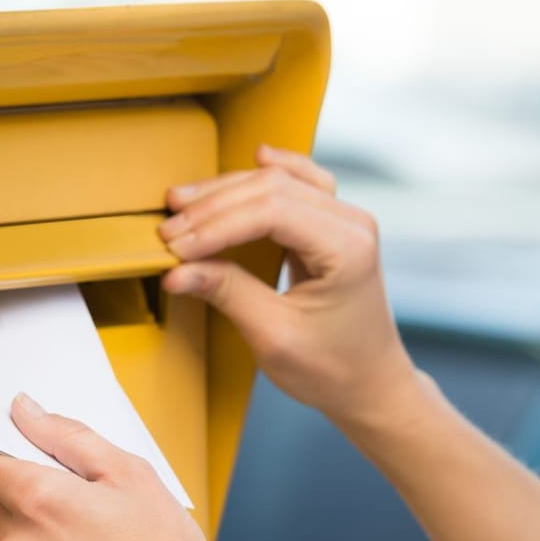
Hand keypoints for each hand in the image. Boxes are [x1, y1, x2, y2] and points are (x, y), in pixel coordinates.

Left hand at [0, 393, 256, 540]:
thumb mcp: (130, 473)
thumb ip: (69, 436)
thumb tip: (24, 412)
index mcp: (37, 502)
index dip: (2, 443)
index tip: (29, 442)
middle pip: (6, 495)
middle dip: (41, 486)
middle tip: (96, 495)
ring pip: (21, 531)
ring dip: (48, 524)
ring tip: (104, 536)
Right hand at [158, 144, 417, 432]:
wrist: (371, 384)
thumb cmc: (333, 368)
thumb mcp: (274, 337)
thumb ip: (227, 293)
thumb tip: (176, 271)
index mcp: (347, 248)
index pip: (271, 212)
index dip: (216, 225)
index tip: (175, 246)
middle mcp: (352, 224)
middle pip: (273, 188)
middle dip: (214, 207)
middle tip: (168, 230)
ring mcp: (347, 221)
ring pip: (281, 180)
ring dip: (229, 189)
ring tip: (182, 203)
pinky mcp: (334, 225)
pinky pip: (301, 183)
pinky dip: (270, 173)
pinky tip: (253, 156)